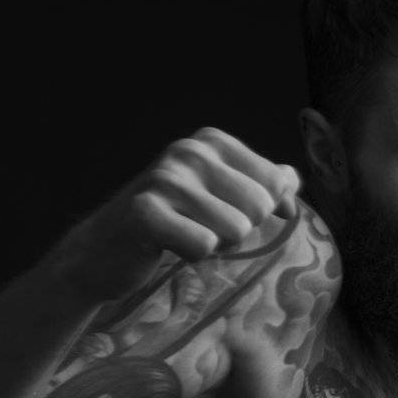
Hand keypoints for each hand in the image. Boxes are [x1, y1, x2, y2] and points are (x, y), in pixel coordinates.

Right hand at [49, 127, 302, 301]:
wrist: (103, 252)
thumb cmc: (168, 224)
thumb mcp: (215, 195)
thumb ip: (258, 184)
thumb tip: (294, 179)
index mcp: (211, 141)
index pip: (277, 182)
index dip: (261, 212)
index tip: (226, 214)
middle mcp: (189, 151)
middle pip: (259, 207)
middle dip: (236, 231)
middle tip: (199, 229)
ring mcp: (166, 178)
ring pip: (235, 230)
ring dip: (213, 246)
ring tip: (182, 236)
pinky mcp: (146, 212)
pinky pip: (204, 246)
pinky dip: (191, 256)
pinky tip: (167, 247)